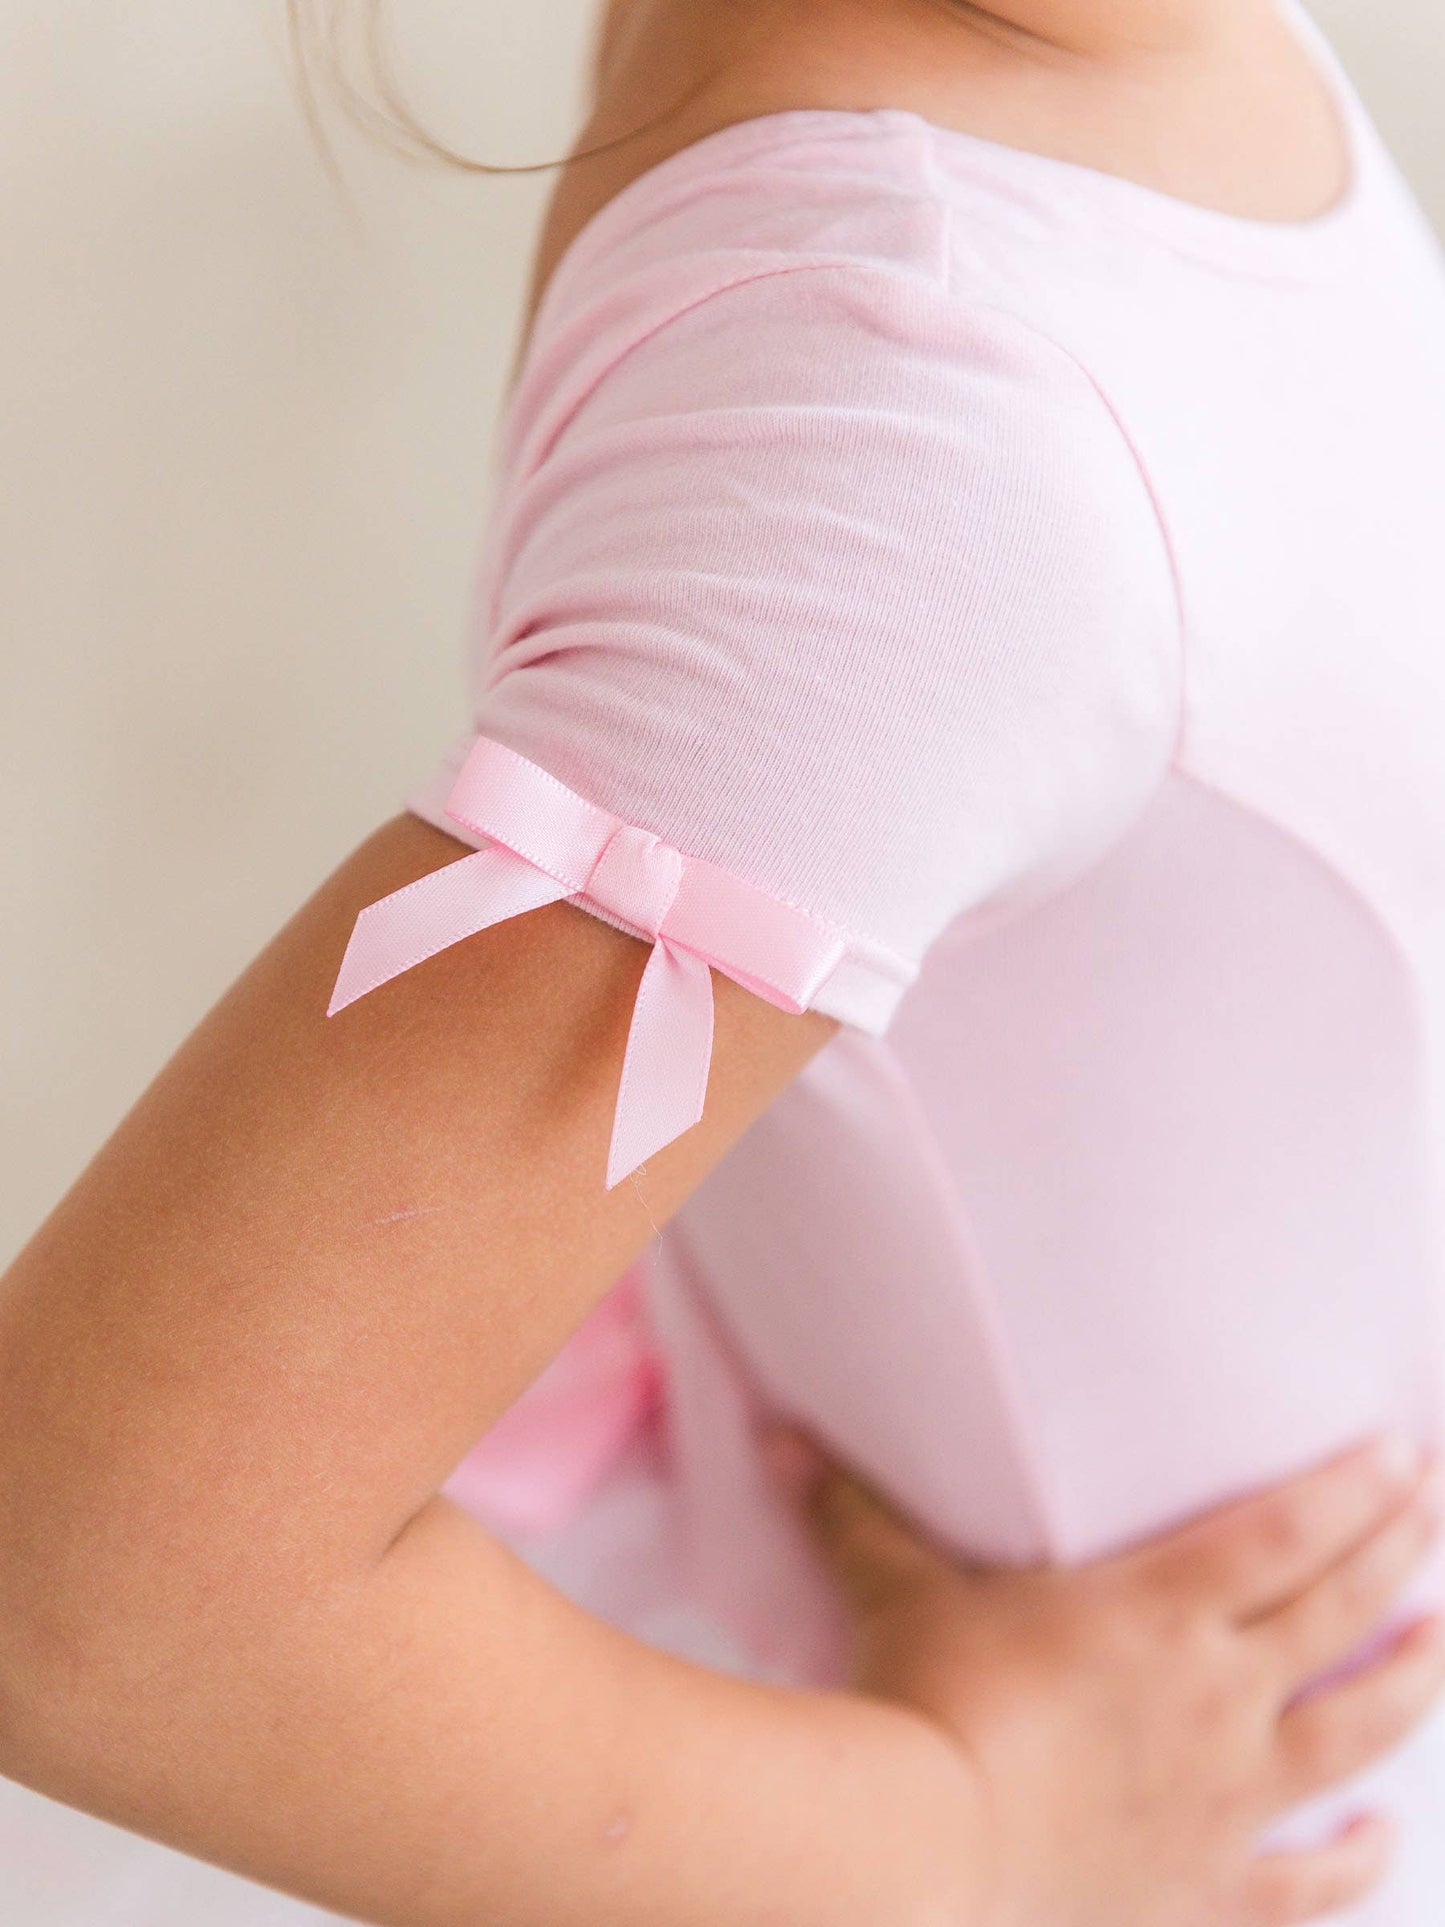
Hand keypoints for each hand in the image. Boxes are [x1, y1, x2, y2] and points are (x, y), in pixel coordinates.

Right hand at [760, 1425, 1443, 1926]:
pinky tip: (1388, 1837)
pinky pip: (1305, 1879)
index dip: (1352, 1488)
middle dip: (1401, 1552)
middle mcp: (1215, 1693)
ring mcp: (1223, 1797)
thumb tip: (778, 1435)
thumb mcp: (893, 1591)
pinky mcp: (1204, 1887)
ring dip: (1415, 1679)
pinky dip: (1354, 1858)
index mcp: (1156, 1609)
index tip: (1403, 1453)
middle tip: (1436, 1508)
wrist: (923, 1850)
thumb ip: (851, 1510)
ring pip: (1357, 1729)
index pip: (1284, 1532)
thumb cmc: (918, 1703)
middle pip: (1341, 1611)